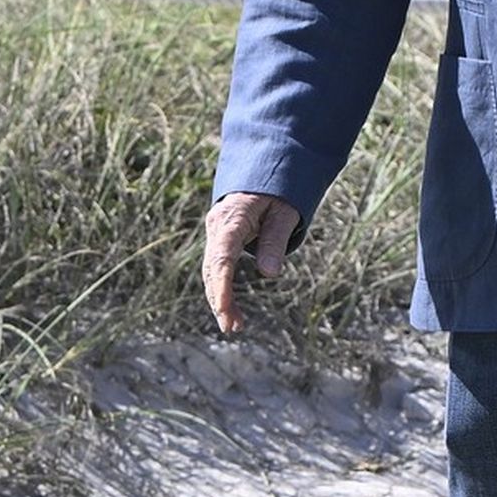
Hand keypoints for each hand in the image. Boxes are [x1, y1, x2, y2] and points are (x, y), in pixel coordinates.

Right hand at [203, 191, 299, 334]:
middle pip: (213, 268)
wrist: (263, 168)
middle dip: (220, 299)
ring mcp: (215, 232)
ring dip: (220, 299)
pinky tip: (231, 310)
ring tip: (235, 326)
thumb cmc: (278, 190)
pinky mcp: (220, 239)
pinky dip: (222, 288)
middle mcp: (217, 226)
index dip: (222, 285)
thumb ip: (275, 241)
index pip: (222, 256)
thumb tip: (269, 273)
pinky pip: (217, 267)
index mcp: (232, 218)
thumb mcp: (284, 213)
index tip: (223, 309)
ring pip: (212, 271)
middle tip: (233, 328)